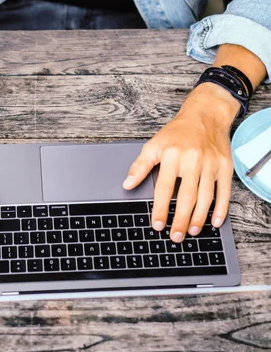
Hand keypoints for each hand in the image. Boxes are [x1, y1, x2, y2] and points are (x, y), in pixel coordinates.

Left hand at [122, 84, 238, 241]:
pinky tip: (215, 221)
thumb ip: (140, 166)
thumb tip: (127, 184)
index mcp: (171, 155)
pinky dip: (221, 208)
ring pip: (205, 197)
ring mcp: (210, 163)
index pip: (164, 187)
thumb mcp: (154, 144)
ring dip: (199, 217)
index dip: (160, 208)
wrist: (206, 115)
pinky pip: (224, 191)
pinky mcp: (224, 166)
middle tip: (175, 237)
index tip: (157, 224)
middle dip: (180, 219)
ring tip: (191, 231)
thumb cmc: (178, 132)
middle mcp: (192, 159)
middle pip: (186, 196)